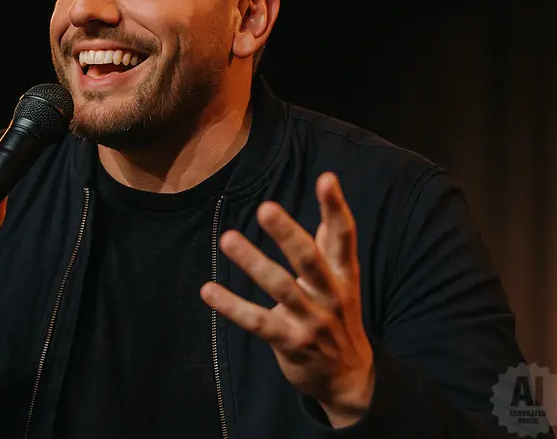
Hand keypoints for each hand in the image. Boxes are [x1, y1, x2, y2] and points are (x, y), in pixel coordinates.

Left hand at [200, 172, 374, 427]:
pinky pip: (257, 323)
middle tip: (266, 208)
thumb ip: (331, 244)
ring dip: (253, 262)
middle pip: (309, 260)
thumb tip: (328, 199)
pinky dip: (232, 307)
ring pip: (280, 288)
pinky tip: (208, 291)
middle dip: (288, 234)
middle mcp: (331, 295)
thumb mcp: (343, 280)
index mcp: (344, 274)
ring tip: (228, 238)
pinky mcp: (290, 342)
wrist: (349, 378)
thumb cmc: (338, 316)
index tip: (326, 178)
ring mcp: (311, 321)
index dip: (335, 208)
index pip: (343, 237)